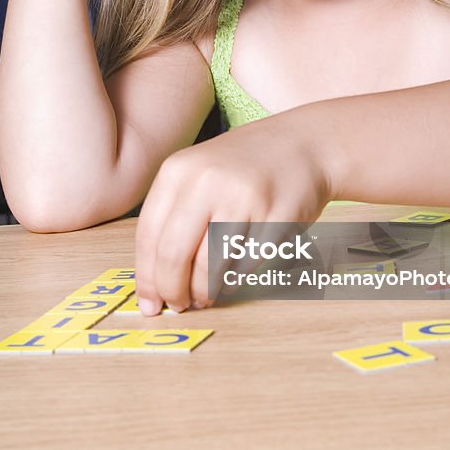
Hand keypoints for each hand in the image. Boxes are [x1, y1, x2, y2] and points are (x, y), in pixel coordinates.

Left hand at [134, 114, 332, 312]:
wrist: (302, 144)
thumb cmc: (242, 168)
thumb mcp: (198, 175)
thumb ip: (172, 219)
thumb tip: (154, 282)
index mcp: (179, 170)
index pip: (148, 236)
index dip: (147, 277)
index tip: (149, 303)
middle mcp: (207, 181)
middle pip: (174, 255)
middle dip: (173, 291)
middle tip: (178, 306)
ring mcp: (244, 198)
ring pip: (211, 267)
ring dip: (205, 291)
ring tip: (206, 294)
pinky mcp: (277, 217)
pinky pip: (246, 265)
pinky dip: (234, 280)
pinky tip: (231, 276)